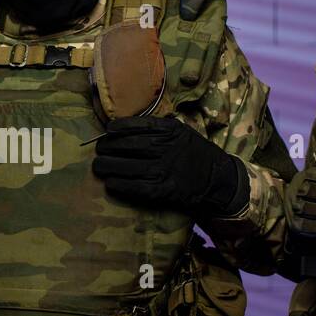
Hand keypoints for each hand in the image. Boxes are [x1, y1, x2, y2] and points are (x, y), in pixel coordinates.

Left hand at [91, 115, 246, 215]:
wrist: (217, 179)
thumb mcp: (182, 131)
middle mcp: (165, 148)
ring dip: (108, 166)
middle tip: (99, 150)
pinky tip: (110, 183)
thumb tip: (127, 124)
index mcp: (170, 131)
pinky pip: (134, 187)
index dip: (118, 128)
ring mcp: (163, 170)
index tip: (108, 130)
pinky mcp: (162, 190)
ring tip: (98, 166)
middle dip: (108, 147)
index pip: (137, 126)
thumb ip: (159, 127)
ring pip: (127, 167)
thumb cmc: (195, 153)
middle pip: (128, 146)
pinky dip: (119, 185)